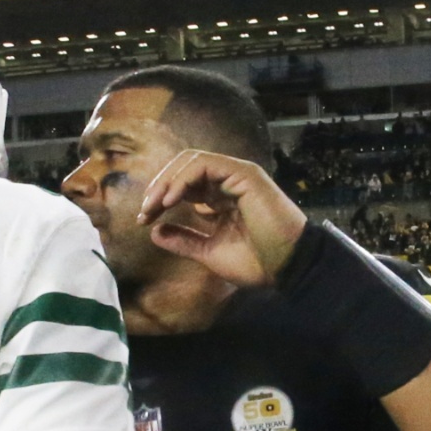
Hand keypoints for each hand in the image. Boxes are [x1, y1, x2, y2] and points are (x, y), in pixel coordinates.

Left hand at [137, 150, 307, 285]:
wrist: (286, 268)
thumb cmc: (256, 263)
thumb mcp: (209, 252)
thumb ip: (183, 240)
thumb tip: (153, 231)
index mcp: (220, 199)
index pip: (183, 186)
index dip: (159, 199)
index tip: (144, 220)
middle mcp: (228, 183)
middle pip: (183, 169)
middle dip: (158, 187)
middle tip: (145, 211)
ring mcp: (237, 176)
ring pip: (191, 162)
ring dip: (167, 181)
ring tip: (154, 205)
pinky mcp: (244, 174)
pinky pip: (205, 165)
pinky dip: (183, 179)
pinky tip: (171, 200)